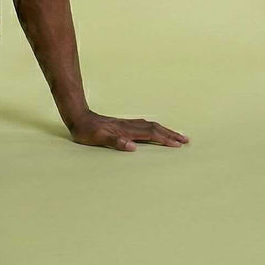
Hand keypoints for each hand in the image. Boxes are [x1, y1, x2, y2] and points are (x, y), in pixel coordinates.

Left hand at [66, 111, 187, 150]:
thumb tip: (132, 147)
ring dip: (165, 130)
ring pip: (151, 126)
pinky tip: (155, 130)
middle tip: (186, 140)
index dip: (165, 139)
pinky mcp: (123, 124)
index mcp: (126, 130)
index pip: (150, 134)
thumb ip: (114, 142)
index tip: (178, 145)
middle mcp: (129, 125)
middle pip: (155, 128)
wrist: (78, 117)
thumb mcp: (97, 139)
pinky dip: (155, 128)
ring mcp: (126, 124)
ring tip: (176, 135)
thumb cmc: (86, 131)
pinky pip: (144, 126)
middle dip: (171, 134)